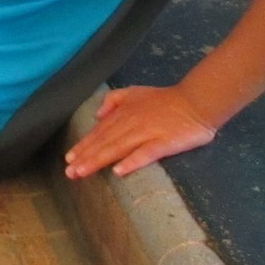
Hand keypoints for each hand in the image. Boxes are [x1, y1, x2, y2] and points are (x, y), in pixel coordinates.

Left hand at [63, 85, 216, 178]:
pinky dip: (131, 162)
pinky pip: (145, 154)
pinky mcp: (163, 143)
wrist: (195, 101)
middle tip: (69, 172)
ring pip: (117, 148)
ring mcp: (146, 133)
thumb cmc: (165, 99)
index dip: (84, 145)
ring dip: (98, 160)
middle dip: (85, 157)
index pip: (99, 132)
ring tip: (82, 172)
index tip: (68, 159)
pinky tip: (119, 172)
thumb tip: (98, 115)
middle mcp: (130, 123)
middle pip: (104, 142)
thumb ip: (114, 100)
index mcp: (123, 113)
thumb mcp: (134, 92)